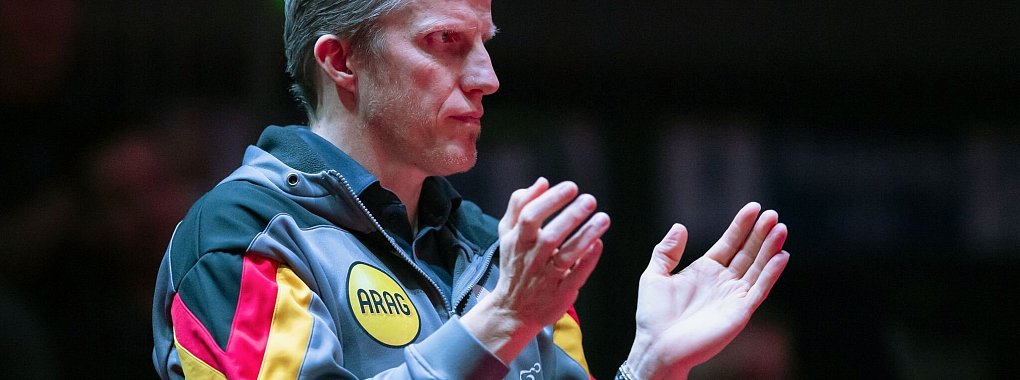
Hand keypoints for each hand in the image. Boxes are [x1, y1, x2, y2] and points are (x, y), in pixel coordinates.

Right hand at [461, 177, 609, 363]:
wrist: (511, 310)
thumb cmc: (515, 266)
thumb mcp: (508, 234)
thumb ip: (520, 205)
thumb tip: (542, 181)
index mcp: (517, 241)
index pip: (530, 215)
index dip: (550, 200)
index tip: (570, 186)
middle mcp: (531, 258)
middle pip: (550, 235)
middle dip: (571, 216)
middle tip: (590, 199)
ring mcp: (546, 277)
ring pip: (566, 256)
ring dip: (585, 236)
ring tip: (603, 218)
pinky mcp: (560, 293)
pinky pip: (575, 276)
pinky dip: (587, 261)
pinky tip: (599, 244)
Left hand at [626, 202, 789, 379]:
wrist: (658, 346)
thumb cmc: (653, 316)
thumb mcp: (654, 276)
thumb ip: (666, 251)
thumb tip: (680, 226)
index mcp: (705, 270)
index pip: (729, 243)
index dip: (741, 226)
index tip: (754, 207)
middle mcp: (723, 281)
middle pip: (747, 252)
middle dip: (760, 233)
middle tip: (772, 214)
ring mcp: (733, 296)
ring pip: (757, 268)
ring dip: (770, 249)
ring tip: (780, 228)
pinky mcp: (740, 311)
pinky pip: (759, 289)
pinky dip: (770, 273)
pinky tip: (781, 256)